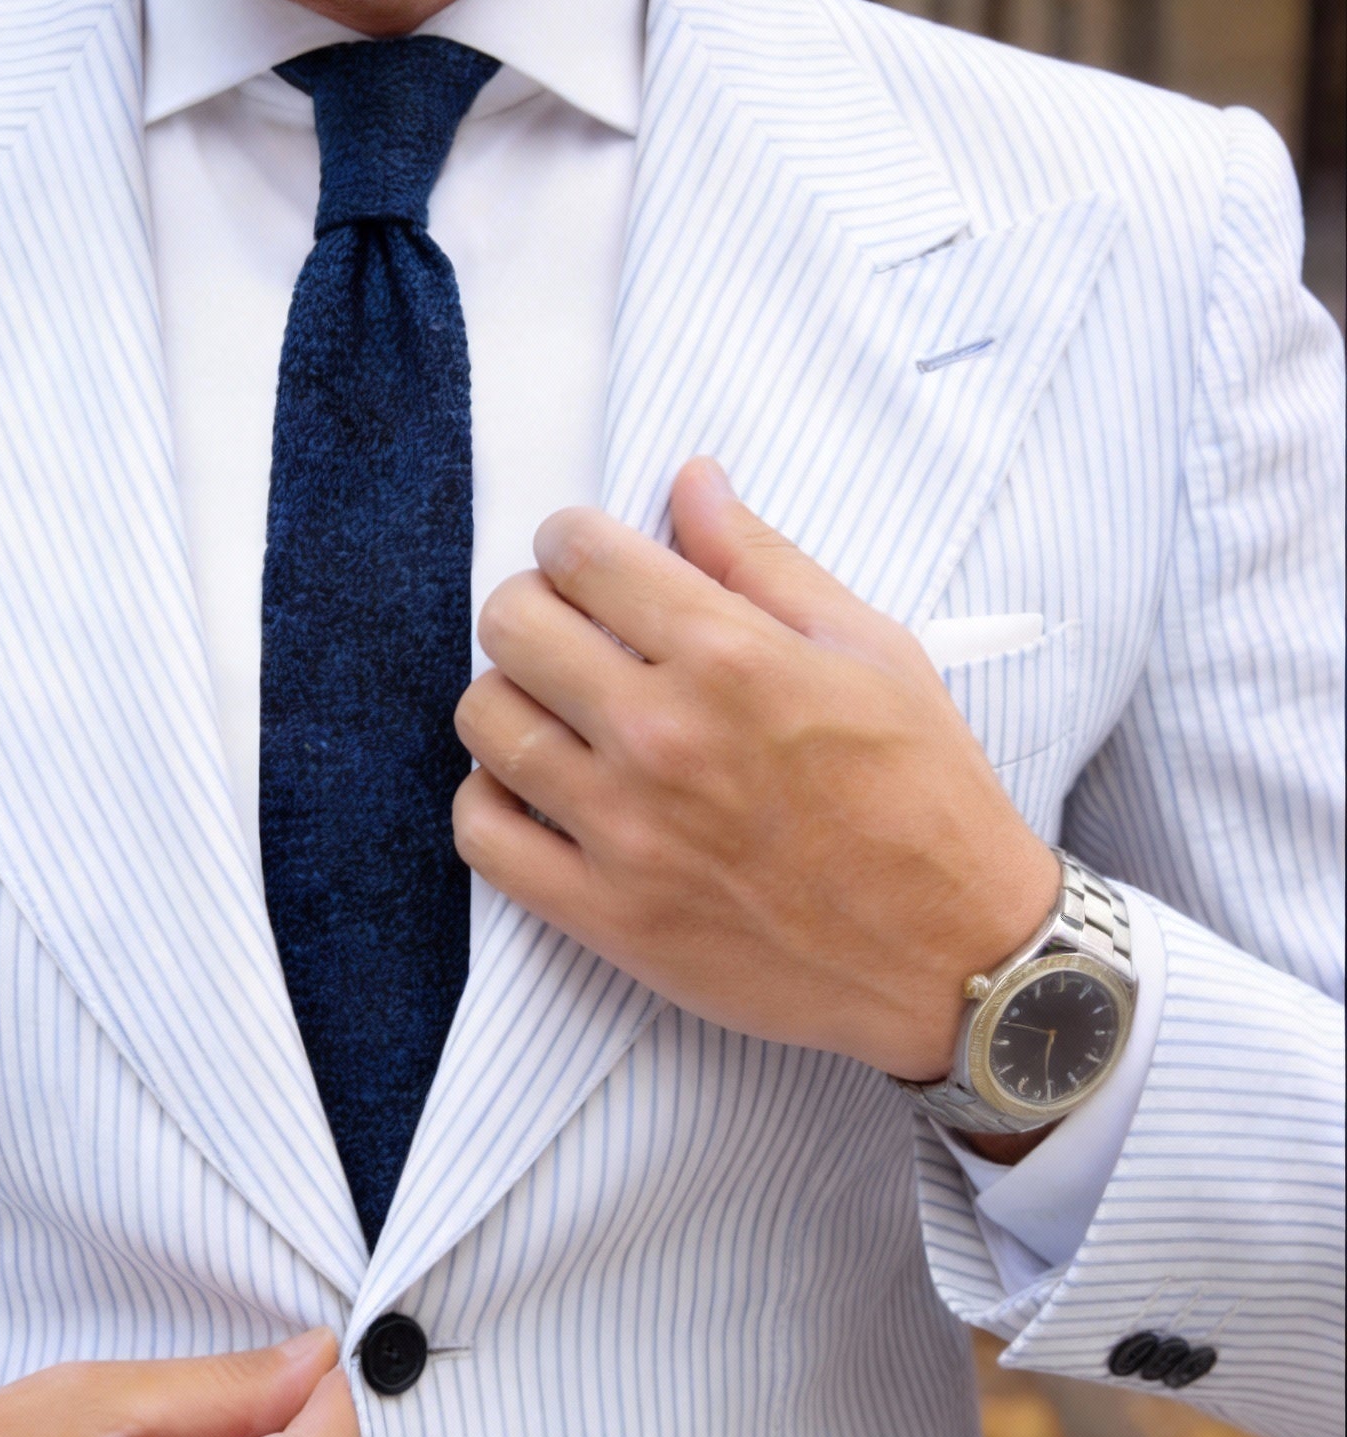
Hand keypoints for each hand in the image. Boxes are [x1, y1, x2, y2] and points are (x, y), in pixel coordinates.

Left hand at [452, 458, 1058, 1082]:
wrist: (954, 956)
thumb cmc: (924, 797)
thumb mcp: (872, 650)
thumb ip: (763, 561)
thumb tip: (691, 480)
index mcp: (729, 656)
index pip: (579, 554)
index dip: (572, 541)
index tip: (590, 562)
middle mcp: (662, 735)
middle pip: (512, 625)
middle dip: (534, 609)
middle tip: (572, 634)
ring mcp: (624, 830)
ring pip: (486, 721)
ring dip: (510, 700)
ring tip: (557, 714)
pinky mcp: (604, 914)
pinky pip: (481, 835)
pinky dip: (490, 801)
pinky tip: (537, 792)